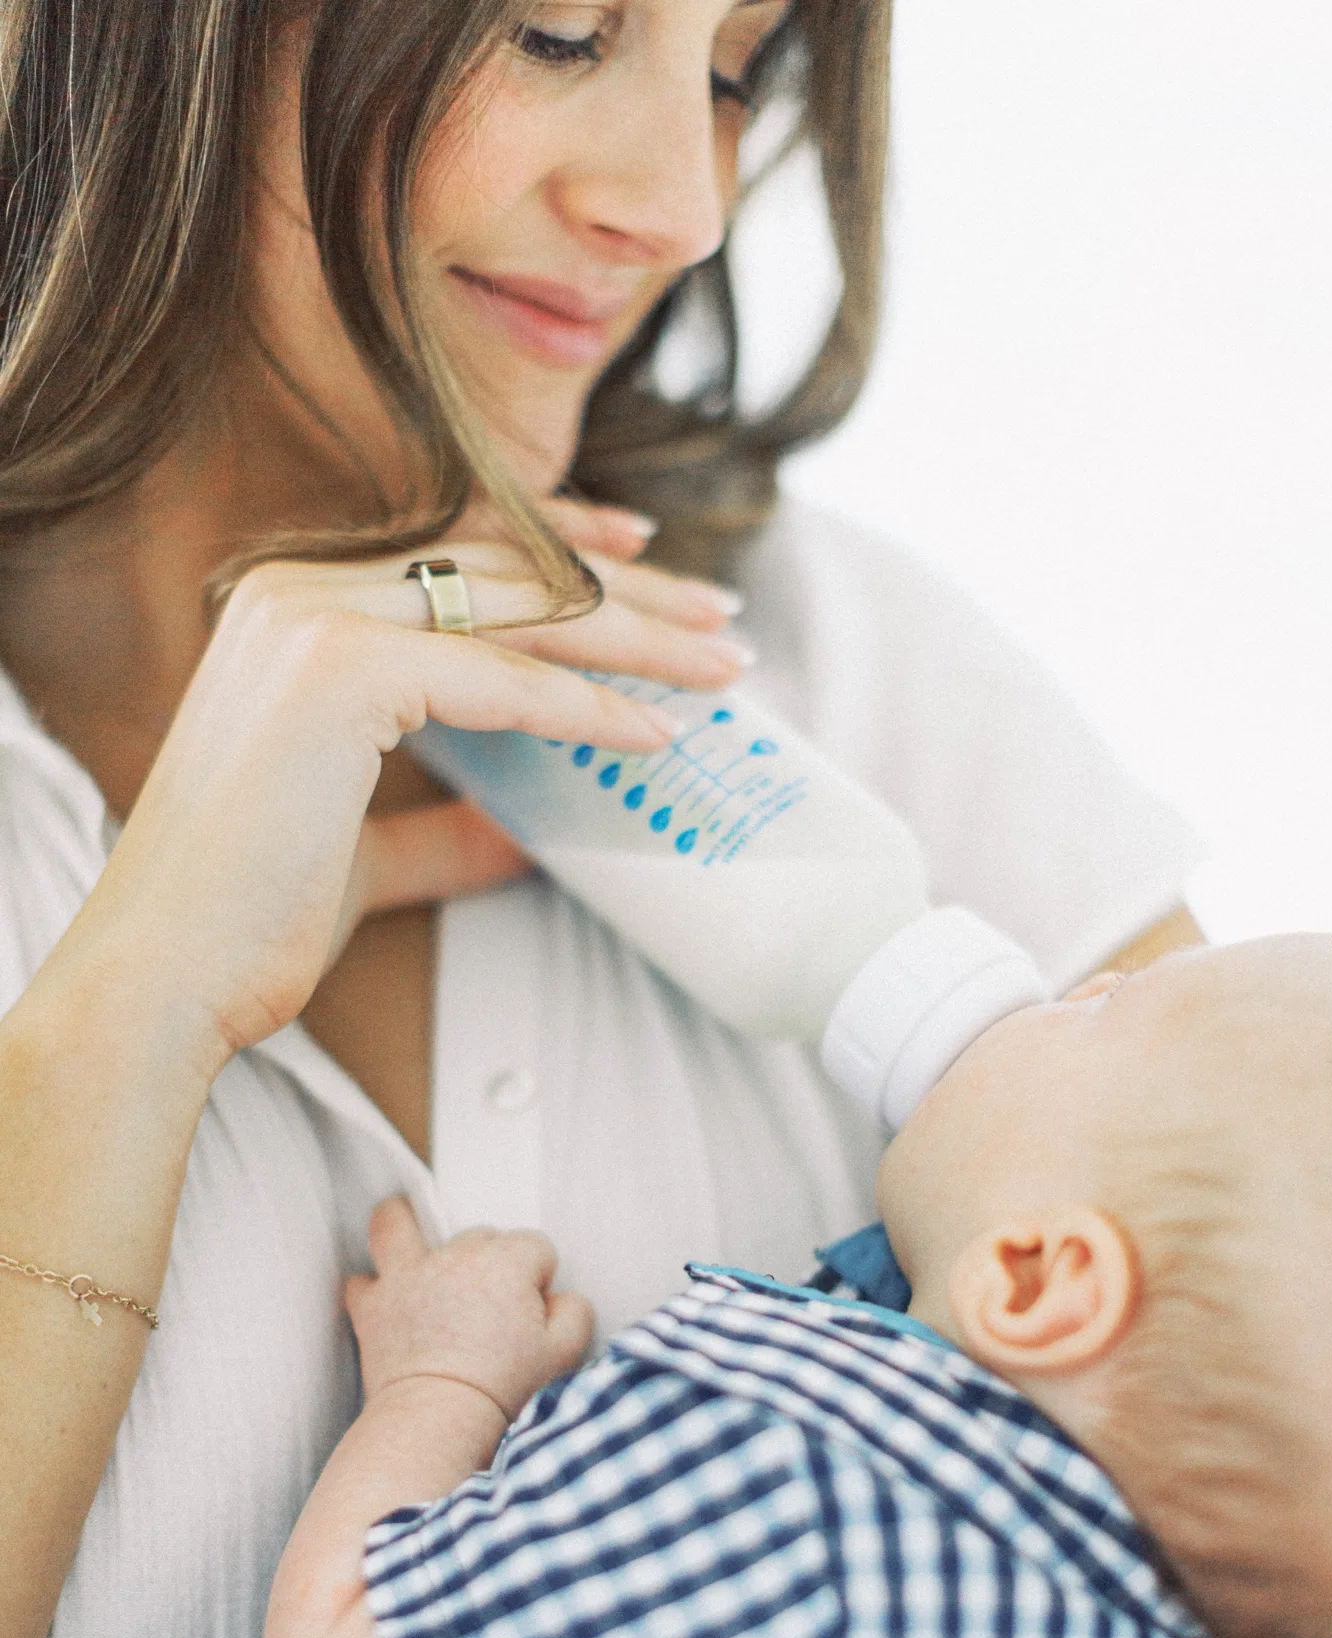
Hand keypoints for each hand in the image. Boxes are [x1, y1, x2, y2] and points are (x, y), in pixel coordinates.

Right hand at [66, 504, 747, 1076]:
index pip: (456, 540)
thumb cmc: (251, 918)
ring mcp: (314, 619)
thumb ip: (444, 828)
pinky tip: (657, 733)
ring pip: (519, 608)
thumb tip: (529, 834)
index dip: (562, 538)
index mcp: (295, 604)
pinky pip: (504, 681)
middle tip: (724, 618)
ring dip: (638, 635)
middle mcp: (299, 587)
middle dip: (629, 587)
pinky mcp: (339, 673)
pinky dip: (589, 706)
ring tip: (725, 665)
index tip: (646, 548)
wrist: (170, 970)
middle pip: (504, 562)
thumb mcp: (369, 853)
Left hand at [347, 1197, 593, 1423]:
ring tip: (415, 1242)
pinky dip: (372, 1288)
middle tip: (494, 1306)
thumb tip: (560, 1297)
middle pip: (480, 1236)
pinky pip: (360, 1281)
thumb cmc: (504, 1386)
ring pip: (396, 1223)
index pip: (534, 1246)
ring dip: (405, 1225)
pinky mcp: (373, 1307)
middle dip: (491, 1262)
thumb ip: (575, 1310)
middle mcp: (453, 1256)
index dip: (539, 1277)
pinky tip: (386, 1299)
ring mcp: (407, 1277)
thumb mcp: (565, 1352)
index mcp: (505, 1262)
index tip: (534, 1309)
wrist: (441, 1418)